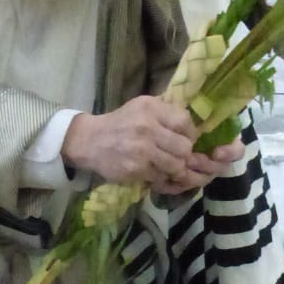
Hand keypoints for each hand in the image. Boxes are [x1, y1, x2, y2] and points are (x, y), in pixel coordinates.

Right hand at [63, 96, 208, 191]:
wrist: (89, 141)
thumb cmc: (120, 123)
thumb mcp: (141, 106)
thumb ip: (166, 111)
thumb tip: (193, 124)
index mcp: (150, 109)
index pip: (185, 122)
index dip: (189, 133)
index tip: (183, 138)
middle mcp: (147, 128)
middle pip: (184, 147)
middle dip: (183, 153)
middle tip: (174, 154)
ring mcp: (141, 151)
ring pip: (176, 165)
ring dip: (173, 167)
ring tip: (164, 164)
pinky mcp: (135, 170)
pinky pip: (161, 177)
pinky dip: (160, 176)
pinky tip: (151, 170)